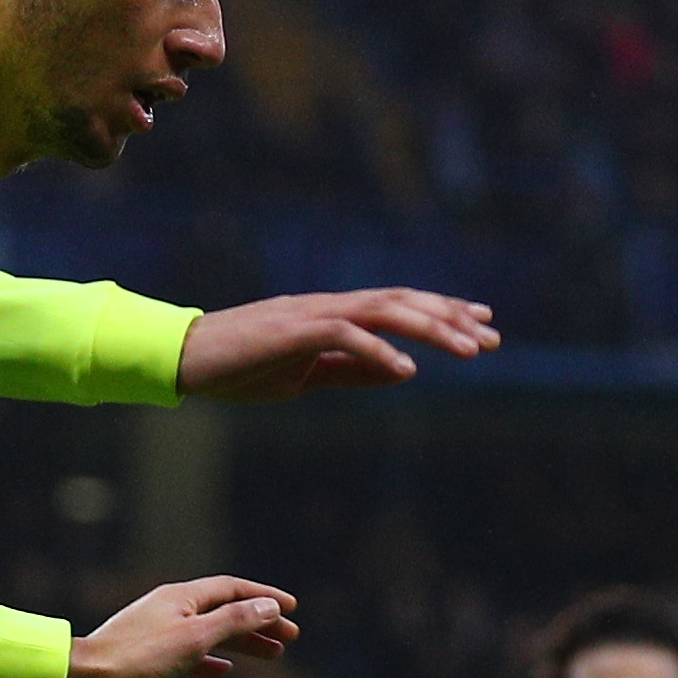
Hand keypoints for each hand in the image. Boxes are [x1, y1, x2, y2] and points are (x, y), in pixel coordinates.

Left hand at [60, 578, 298, 677]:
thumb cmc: (138, 657)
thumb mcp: (194, 637)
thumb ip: (234, 621)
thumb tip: (269, 606)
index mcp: (181, 597)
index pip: (232, 588)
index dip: (264, 596)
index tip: (292, 608)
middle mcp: (170, 609)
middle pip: (224, 611)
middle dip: (259, 623)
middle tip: (290, 639)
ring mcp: (159, 633)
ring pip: (210, 634)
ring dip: (242, 643)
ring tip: (272, 656)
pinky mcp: (148, 658)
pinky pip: (189, 655)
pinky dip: (211, 660)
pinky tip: (224, 671)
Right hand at [174, 288, 496, 402]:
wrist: (184, 360)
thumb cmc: (240, 368)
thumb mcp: (307, 376)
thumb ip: (355, 371)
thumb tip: (406, 370)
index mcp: (335, 315)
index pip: (400, 307)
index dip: (443, 313)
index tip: (482, 324)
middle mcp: (330, 306)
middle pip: (402, 302)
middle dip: (451, 317)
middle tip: (493, 336)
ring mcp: (312, 314)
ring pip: (385, 310)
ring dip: (430, 328)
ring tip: (469, 349)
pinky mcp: (292, 331)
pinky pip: (345, 337)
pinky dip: (379, 351)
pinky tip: (408, 369)